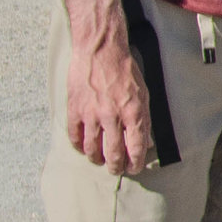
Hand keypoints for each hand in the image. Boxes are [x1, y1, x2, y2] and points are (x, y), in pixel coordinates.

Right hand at [69, 34, 157, 175]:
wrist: (101, 51)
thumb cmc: (125, 71)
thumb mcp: (143, 94)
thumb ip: (144, 119)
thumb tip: (146, 142)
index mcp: (134, 113)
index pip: (136, 148)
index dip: (135, 163)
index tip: (134, 168)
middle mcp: (112, 117)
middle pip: (113, 154)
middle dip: (116, 167)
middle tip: (116, 170)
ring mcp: (91, 114)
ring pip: (92, 149)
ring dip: (97, 159)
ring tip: (100, 161)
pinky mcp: (74, 110)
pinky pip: (75, 137)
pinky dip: (79, 147)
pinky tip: (84, 148)